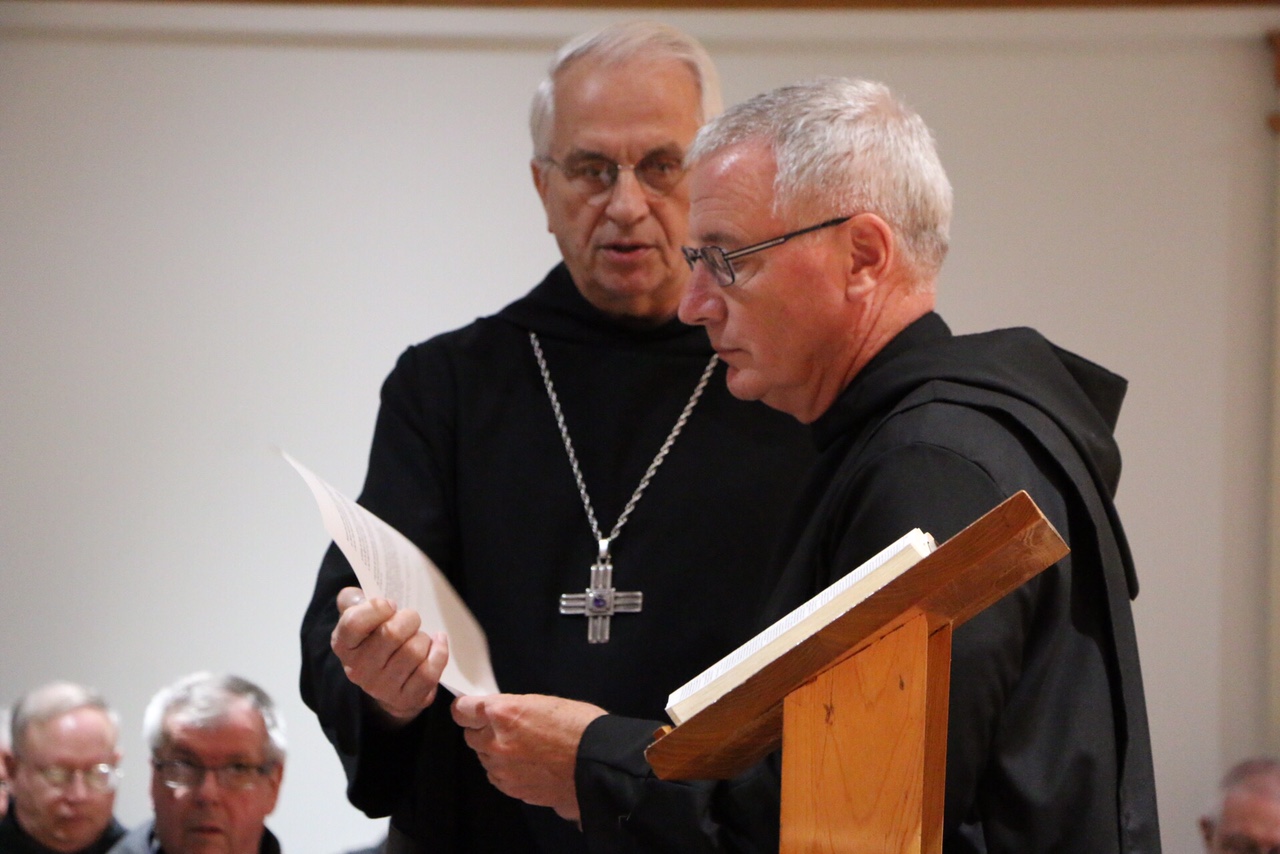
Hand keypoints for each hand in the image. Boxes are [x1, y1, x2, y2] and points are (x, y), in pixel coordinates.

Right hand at [330, 587, 449, 723]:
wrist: (388, 681)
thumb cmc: (375, 639)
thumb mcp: (359, 616)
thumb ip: (353, 599)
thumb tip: (359, 595)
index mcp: (343, 645)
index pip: (354, 622)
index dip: (377, 608)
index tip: (390, 605)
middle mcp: (357, 669)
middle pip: (391, 634)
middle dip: (409, 619)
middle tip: (410, 619)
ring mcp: (380, 687)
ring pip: (414, 651)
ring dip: (423, 638)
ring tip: (418, 637)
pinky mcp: (404, 699)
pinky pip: (429, 671)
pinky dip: (439, 652)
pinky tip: (438, 643)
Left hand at [452, 694, 606, 820]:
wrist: (599, 763)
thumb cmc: (580, 727)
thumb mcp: (543, 702)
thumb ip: (511, 708)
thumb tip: (494, 713)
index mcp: (503, 713)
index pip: (462, 709)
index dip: (466, 708)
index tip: (469, 709)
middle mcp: (496, 742)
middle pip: (470, 736)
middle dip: (484, 731)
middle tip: (507, 728)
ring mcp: (503, 769)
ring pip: (484, 758)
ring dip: (496, 752)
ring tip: (524, 748)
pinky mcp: (512, 789)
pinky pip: (498, 777)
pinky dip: (506, 771)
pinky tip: (528, 764)